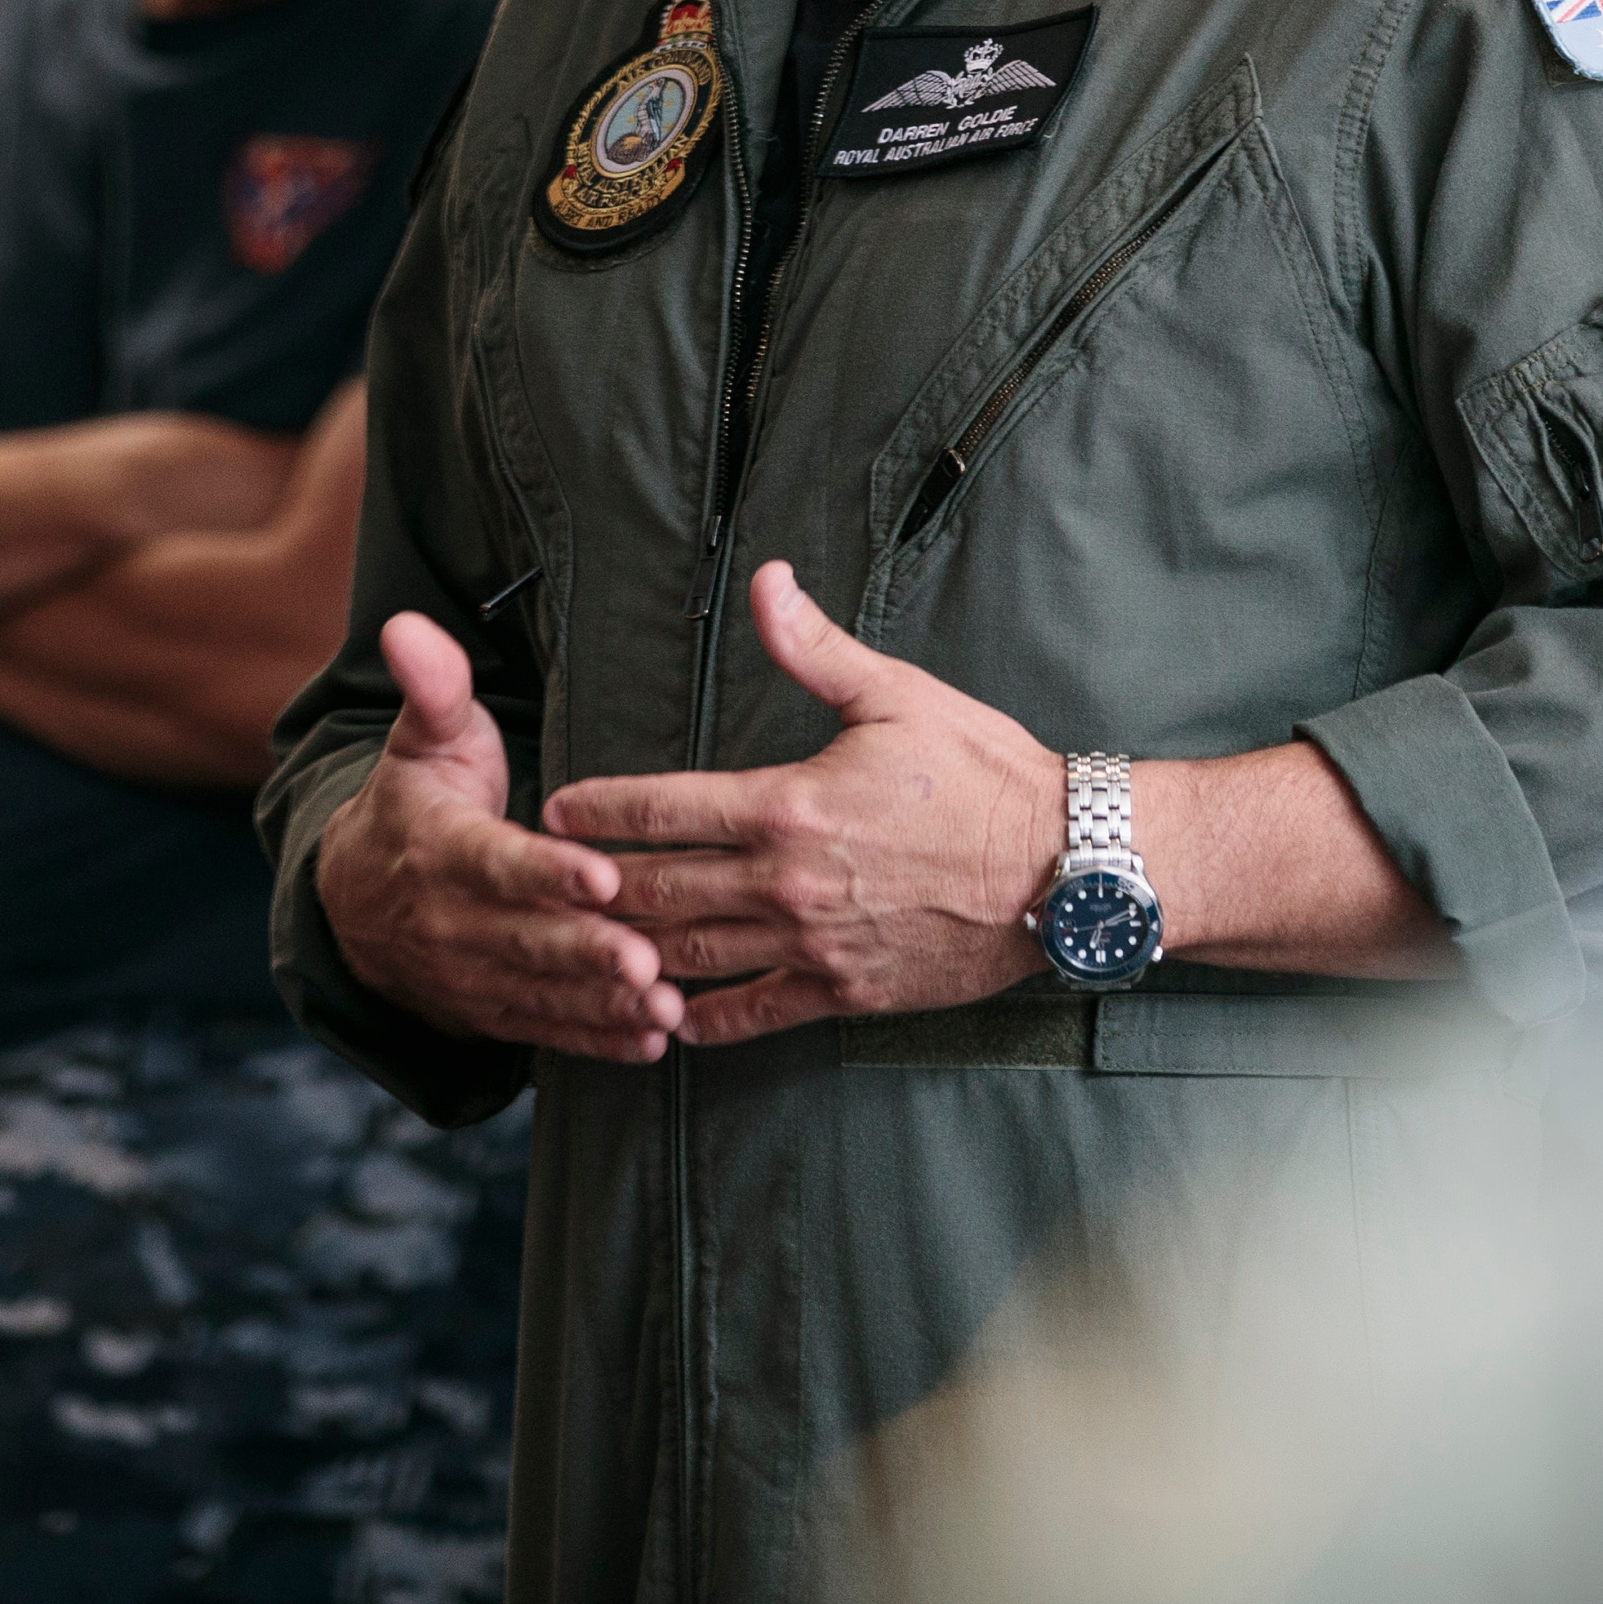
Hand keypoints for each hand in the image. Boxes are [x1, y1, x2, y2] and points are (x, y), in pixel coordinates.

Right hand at [317, 611, 684, 1062]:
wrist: (353, 905)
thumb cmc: (414, 805)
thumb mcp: (420, 744)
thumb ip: (432, 689)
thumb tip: (406, 625)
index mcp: (442, 849)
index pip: (498, 864)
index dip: (547, 873)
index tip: (600, 876)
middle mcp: (452, 922)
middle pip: (527, 939)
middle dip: (589, 952)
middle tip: (651, 959)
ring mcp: (471, 975)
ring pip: (541, 993)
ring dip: (601, 1004)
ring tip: (665, 1008)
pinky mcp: (492, 1012)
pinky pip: (545, 1030)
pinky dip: (595, 1040)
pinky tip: (649, 1043)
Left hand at [542, 563, 1057, 1048]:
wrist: (1061, 867)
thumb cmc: (985, 775)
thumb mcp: (897, 694)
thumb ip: (814, 648)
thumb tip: (766, 582)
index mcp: (788, 805)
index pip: (663, 808)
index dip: (598, 812)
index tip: (555, 812)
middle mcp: (786, 883)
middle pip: (657, 890)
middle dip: (590, 888)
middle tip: (540, 885)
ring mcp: (812, 944)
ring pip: (689, 956)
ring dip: (627, 953)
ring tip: (578, 948)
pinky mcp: (843, 992)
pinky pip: (750, 1013)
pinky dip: (698, 1020)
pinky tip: (664, 1019)